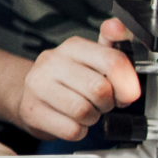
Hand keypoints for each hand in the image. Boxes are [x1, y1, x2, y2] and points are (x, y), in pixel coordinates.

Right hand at [14, 18, 140, 140]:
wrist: (29, 95)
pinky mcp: (31, 110)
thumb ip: (113, 46)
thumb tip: (118, 26)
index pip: (113, 61)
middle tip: (100, 102)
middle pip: (100, 90)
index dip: (127, 84)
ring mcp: (38, 86)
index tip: (126, 93)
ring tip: (84, 111)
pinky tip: (71, 121)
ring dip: (92, 118)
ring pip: (85, 111)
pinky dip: (78, 131)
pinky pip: (71, 129)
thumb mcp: (91, 59)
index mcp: (73, 46)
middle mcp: (52, 62)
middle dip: (107, 103)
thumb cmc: (68, 79)